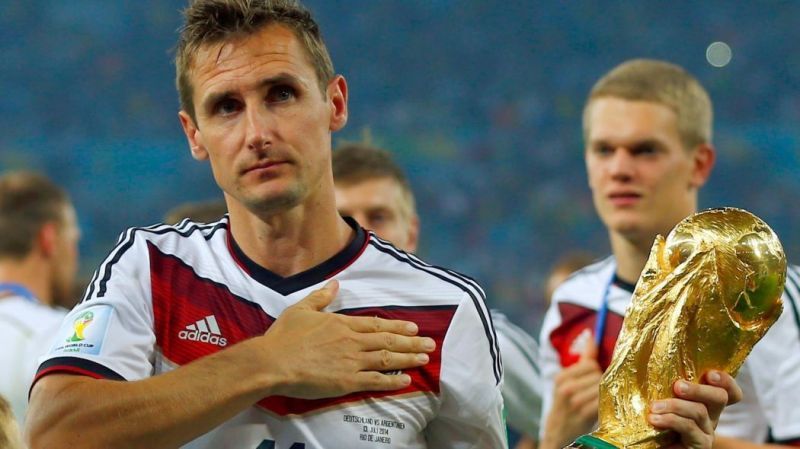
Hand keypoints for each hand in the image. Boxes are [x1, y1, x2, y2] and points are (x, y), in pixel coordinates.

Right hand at [254, 280, 436, 398]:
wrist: (272, 362)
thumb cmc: (284, 336)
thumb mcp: (302, 309)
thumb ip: (321, 297)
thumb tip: (335, 283)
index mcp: (342, 324)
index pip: (376, 324)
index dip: (397, 326)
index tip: (413, 328)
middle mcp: (352, 341)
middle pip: (388, 341)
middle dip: (411, 342)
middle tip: (430, 344)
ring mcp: (351, 362)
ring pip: (387, 359)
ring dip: (408, 358)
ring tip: (424, 358)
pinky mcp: (346, 382)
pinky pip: (375, 381)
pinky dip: (392, 380)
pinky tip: (406, 380)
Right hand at [542, 335, 601, 448]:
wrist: (557, 433)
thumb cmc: (566, 404)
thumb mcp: (568, 381)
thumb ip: (583, 359)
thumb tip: (590, 336)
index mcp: (561, 377)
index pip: (590, 364)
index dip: (596, 371)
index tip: (594, 379)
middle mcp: (566, 387)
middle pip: (598, 375)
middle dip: (602, 382)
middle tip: (597, 392)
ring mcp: (575, 401)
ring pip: (603, 387)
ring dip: (606, 393)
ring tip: (599, 400)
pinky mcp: (584, 414)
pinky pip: (603, 401)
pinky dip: (605, 403)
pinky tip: (601, 407)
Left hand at [648, 370, 742, 448]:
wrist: (647, 445)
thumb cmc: (652, 420)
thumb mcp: (660, 397)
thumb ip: (661, 381)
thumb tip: (645, 349)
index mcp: (705, 403)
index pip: (729, 391)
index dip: (726, 381)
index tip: (710, 374)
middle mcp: (711, 417)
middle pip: (720, 397)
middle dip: (699, 389)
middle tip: (677, 386)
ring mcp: (706, 432)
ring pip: (700, 411)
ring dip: (675, 405)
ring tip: (654, 406)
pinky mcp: (699, 445)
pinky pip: (689, 428)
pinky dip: (670, 420)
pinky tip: (654, 419)